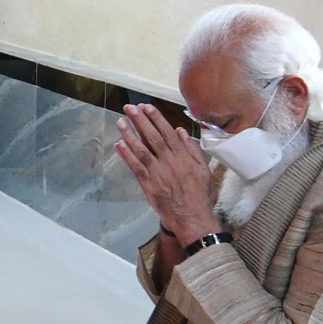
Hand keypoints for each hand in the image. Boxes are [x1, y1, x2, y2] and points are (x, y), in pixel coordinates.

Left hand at [115, 104, 220, 244]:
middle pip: (153, 137)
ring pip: (142, 150)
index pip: (167, 133)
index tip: (147, 107)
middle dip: (140, 121)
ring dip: (130, 134)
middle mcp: (170, 162)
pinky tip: (119, 144)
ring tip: (121, 121)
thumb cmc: (199, 195)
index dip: (156, 118)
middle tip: (130, 107)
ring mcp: (158, 173)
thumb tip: (180, 131)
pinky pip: (136, 167)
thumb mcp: (203, 169)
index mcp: (183, 157)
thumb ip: (191, 149)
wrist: (193, 217)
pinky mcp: (149, 185)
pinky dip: (127, 155)